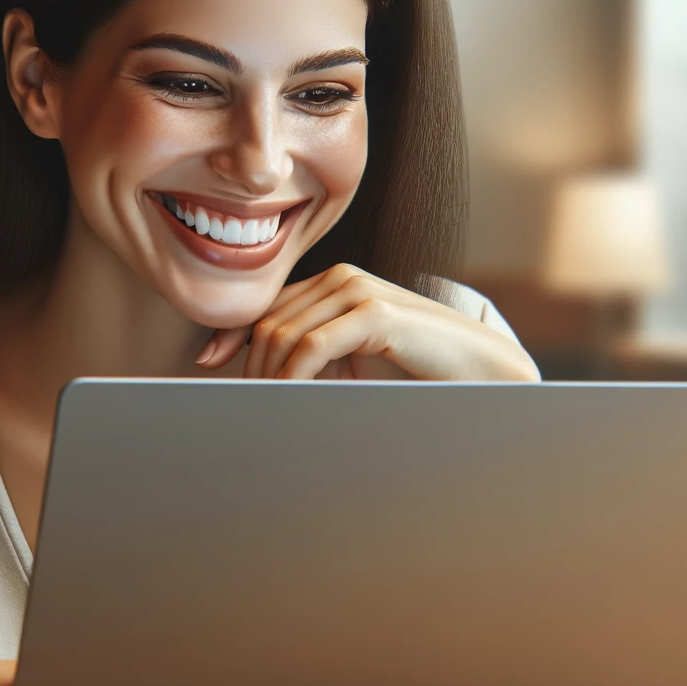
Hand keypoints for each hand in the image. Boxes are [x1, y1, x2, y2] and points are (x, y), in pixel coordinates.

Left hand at [195, 264, 540, 380]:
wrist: (480, 367)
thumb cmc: (419, 366)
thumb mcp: (356, 357)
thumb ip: (317, 353)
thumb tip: (267, 378)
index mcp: (335, 284)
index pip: (269, 306)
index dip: (232, 335)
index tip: (206, 363)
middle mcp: (341, 278)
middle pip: (270, 323)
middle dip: (249, 366)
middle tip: (243, 402)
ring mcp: (357, 290)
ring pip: (285, 335)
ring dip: (270, 376)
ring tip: (268, 407)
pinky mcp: (374, 313)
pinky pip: (313, 348)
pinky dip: (294, 377)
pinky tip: (291, 399)